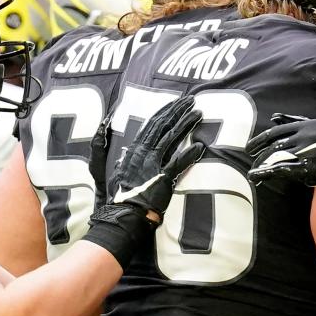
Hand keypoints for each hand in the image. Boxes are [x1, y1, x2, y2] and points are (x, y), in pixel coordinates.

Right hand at [107, 95, 204, 220]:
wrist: (122, 215)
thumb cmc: (120, 196)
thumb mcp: (114, 171)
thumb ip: (118, 156)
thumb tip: (116, 143)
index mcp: (134, 150)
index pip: (151, 125)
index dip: (165, 111)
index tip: (177, 103)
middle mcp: (143, 153)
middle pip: (162, 126)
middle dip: (178, 111)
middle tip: (191, 100)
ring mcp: (153, 165)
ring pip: (171, 139)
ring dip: (186, 124)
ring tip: (198, 113)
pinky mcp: (162, 179)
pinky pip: (178, 164)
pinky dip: (189, 155)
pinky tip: (200, 146)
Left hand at [246, 114, 315, 198]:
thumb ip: (297, 121)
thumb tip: (275, 117)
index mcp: (307, 125)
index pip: (277, 131)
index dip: (261, 139)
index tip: (251, 146)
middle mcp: (305, 136)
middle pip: (274, 144)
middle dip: (258, 151)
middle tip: (250, 158)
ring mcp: (306, 152)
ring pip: (276, 156)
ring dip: (261, 164)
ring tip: (254, 171)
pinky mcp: (309, 167)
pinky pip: (283, 169)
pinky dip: (268, 172)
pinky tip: (257, 175)